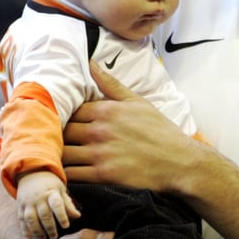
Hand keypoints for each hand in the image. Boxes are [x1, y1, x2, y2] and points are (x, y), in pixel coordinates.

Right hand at [16, 171, 78, 238]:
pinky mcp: (20, 207)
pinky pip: (21, 220)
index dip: (61, 216)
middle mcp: (38, 198)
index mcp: (51, 192)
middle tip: (55, 237)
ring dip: (37, 230)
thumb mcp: (60, 190)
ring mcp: (28, 202)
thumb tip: (78, 216)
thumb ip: (68, 204)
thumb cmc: (50, 184)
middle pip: (44, 214)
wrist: (31, 173)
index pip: (57, 204)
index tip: (66, 226)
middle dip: (49, 227)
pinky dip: (25, 231)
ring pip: (31, 219)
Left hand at [62, 62, 207, 191]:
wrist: (179, 161)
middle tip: (60, 142)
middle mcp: (99, 130)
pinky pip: (72, 174)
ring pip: (63, 152)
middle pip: (63, 131)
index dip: (67, 117)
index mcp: (106, 110)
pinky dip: (65, 174)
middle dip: (60, 136)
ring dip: (59, 155)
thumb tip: (91, 64)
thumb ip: (111, 84)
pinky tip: (67, 174)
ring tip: (60, 158)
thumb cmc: (160, 131)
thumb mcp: (138, 102)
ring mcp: (99, 153)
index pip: (71, 110)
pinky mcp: (103, 175)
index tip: (68, 124)